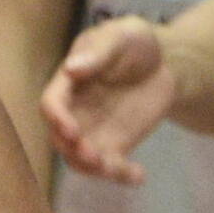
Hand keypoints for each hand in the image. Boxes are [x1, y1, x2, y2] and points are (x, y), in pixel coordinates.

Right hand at [40, 16, 173, 184]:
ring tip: (115, 169)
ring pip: (79, 159)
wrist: (163, 63)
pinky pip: (110, 166)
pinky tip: (138, 175)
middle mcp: (73, 111)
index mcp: (67, 83)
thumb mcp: (121, 37)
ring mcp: (92, 131)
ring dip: (93, 169)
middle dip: (73, 151)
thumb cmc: (134, 42)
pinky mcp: (113, 145)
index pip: (51, 104)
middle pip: (59, 139)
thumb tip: (70, 69)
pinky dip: (122, 175)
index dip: (57, 119)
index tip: (72, 130)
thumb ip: (98, 53)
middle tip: (93, 156)